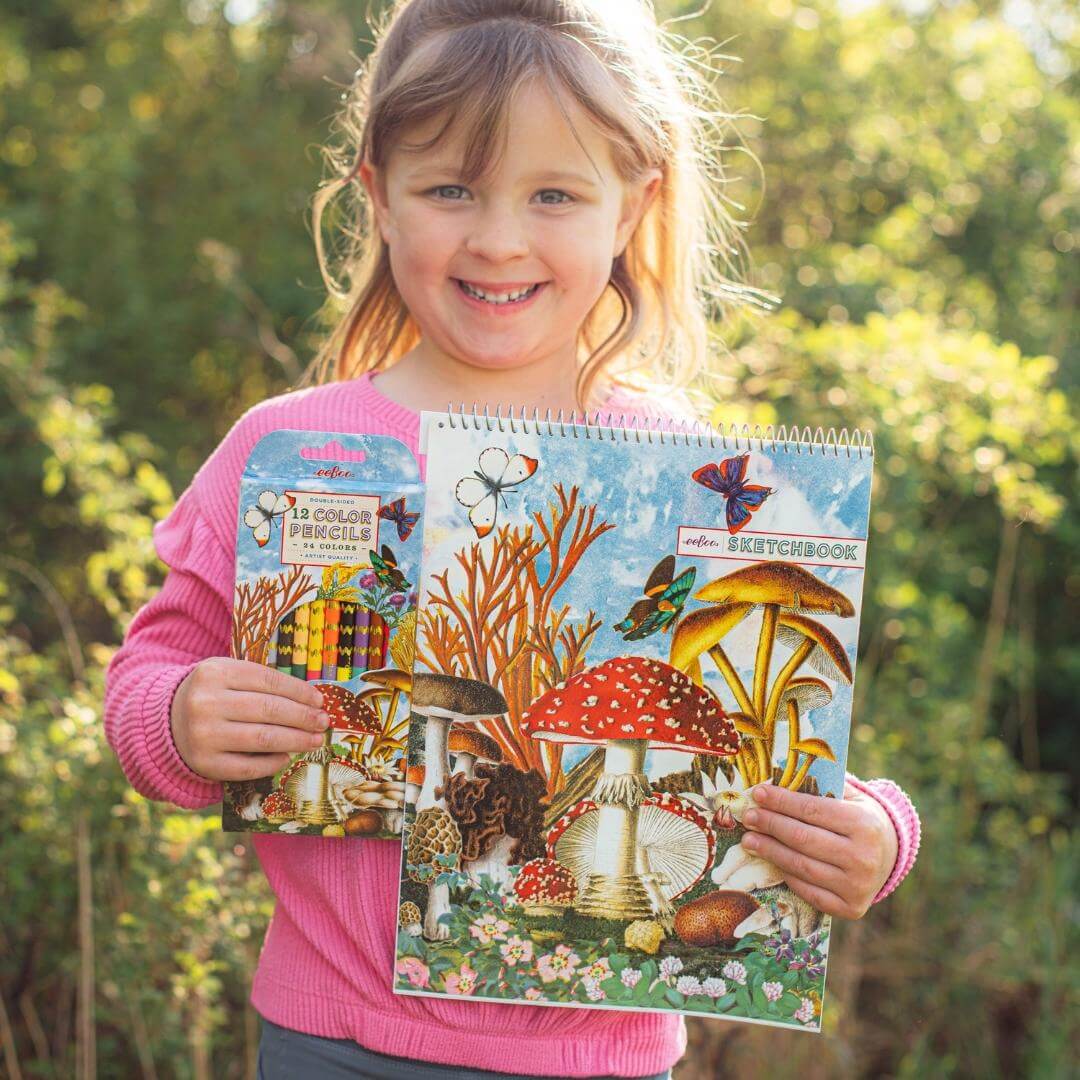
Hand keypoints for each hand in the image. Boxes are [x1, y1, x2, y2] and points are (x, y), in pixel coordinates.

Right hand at [171, 657, 328, 780]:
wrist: (167, 721)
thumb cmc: (213, 695)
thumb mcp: (229, 676)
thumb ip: (263, 683)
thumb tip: (312, 702)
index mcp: (214, 672)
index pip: (268, 681)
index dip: (299, 692)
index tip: (319, 701)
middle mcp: (206, 702)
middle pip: (269, 710)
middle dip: (303, 717)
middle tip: (323, 722)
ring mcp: (203, 734)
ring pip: (263, 738)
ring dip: (296, 740)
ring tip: (315, 739)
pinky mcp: (204, 763)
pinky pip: (248, 766)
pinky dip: (273, 762)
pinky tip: (286, 756)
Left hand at [739, 781, 898, 919]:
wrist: (891, 854)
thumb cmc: (860, 818)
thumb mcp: (850, 796)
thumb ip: (821, 785)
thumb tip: (778, 774)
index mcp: (864, 824)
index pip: (811, 809)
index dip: (781, 801)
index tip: (758, 793)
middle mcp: (864, 857)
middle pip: (803, 838)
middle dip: (770, 825)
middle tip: (748, 816)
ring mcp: (858, 886)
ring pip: (802, 866)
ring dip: (770, 851)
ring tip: (749, 839)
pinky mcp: (851, 908)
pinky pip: (809, 891)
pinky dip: (786, 875)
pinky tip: (770, 861)